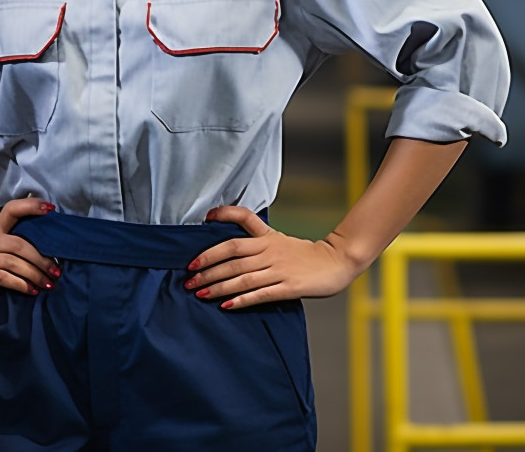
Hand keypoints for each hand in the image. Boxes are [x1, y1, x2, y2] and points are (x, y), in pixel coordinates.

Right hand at [0, 198, 60, 299]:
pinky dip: (20, 284)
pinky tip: (30, 290)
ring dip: (34, 273)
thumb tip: (47, 250)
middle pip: (20, 243)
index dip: (31, 206)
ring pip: (14, 262)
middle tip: (56, 270)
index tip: (51, 209)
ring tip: (48, 283)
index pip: (12, 209)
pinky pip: (3, 278)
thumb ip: (12, 243)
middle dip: (42, 258)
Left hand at [184, 205, 360, 309]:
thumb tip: (228, 247)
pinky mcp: (288, 286)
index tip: (202, 227)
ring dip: (218, 285)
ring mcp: (279, 269)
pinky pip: (260, 294)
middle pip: (232, 255)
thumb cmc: (304, 254)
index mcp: (267, 237)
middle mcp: (269, 251)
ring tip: (200, 293)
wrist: (336, 262)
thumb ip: (256, 239)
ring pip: (242, 276)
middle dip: (208, 266)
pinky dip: (242, 300)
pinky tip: (226, 305)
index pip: (240, 224)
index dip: (222, 220)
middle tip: (188, 277)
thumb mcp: (279, 239)